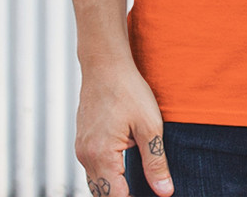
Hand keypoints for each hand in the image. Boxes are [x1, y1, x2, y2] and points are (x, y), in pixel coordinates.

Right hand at [75, 55, 174, 196]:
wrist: (105, 64)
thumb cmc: (128, 90)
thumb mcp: (149, 125)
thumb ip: (155, 162)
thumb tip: (165, 192)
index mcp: (102, 156)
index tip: (149, 195)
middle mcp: (85, 156)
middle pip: (102, 194)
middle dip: (122, 196)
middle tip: (144, 190)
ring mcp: (81, 148)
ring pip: (95, 182)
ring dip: (113, 187)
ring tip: (135, 184)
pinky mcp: (82, 140)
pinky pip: (92, 167)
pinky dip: (106, 174)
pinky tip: (122, 167)